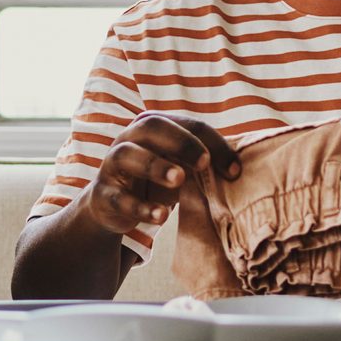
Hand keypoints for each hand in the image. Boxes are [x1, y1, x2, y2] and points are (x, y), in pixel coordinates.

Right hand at [81, 112, 236, 237]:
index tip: (234, 171)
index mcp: (153, 128)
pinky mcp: (103, 195)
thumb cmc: (155, 182)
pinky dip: (141, 207)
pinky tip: (161, 216)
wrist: (113, 207)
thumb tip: (237, 171)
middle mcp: (130, 139)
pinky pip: (119, 197)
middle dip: (181, 142)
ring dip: (156, 166)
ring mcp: (112, 165)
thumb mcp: (179, 167)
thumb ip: (203, 163)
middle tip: (204, 163)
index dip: (213, 143)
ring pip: (128, 155)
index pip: (187, 124)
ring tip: (179, 180)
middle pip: (152, 126)